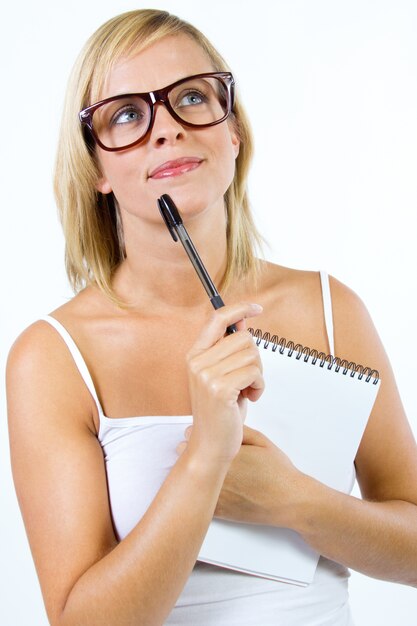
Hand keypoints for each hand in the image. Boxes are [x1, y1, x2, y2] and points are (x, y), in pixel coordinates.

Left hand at [178, 425, 302, 526]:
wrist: (289, 501)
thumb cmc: (278, 470)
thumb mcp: (260, 441)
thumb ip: (236, 430)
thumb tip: (217, 426)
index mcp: (223, 452)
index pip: (191, 436)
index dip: (195, 434)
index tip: (202, 435)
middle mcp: (216, 472)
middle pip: (184, 455)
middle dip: (190, 450)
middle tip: (204, 450)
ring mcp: (215, 493)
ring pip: (187, 478)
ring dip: (193, 471)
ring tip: (206, 468)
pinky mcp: (217, 511)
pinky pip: (197, 497)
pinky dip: (199, 490)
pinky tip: (208, 486)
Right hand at [185, 302, 263, 466]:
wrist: (211, 445)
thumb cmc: (220, 410)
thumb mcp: (224, 374)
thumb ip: (230, 348)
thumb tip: (243, 322)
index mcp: (195, 354)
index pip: (217, 319)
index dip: (239, 308)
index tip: (256, 307)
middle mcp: (197, 361)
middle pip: (244, 338)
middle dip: (255, 359)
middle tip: (246, 380)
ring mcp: (206, 375)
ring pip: (252, 355)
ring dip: (257, 375)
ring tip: (246, 391)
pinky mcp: (220, 388)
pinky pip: (254, 373)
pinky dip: (259, 386)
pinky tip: (249, 399)